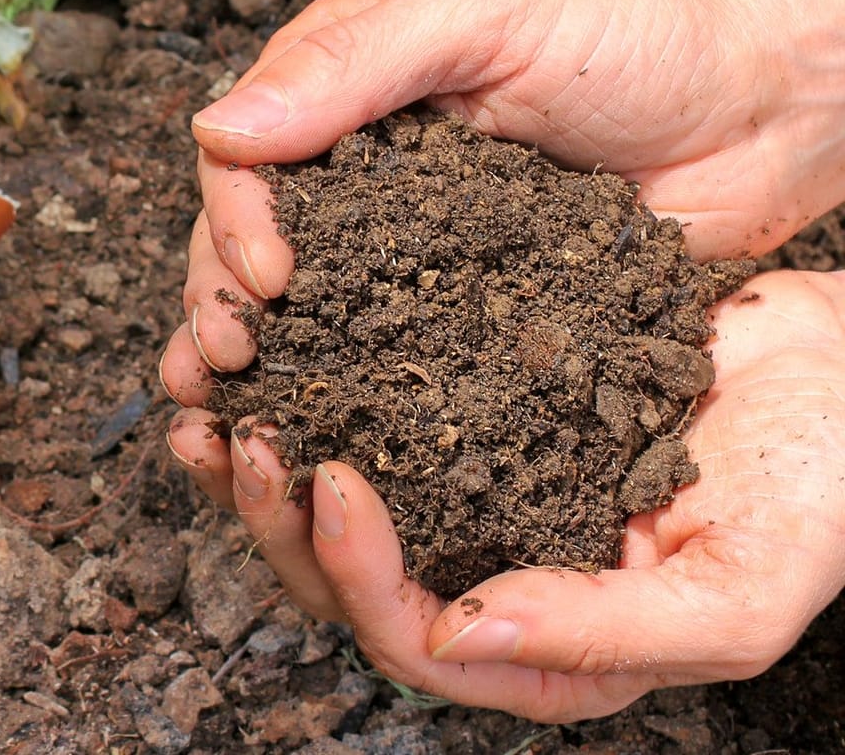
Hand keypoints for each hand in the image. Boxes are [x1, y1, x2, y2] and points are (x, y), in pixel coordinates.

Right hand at [161, 0, 844, 399]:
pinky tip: (313, 447)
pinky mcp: (461, 321)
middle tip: (230, 361)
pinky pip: (388, 365)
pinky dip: (341, 405)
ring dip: (257, 369)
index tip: (267, 276)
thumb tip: (218, 128)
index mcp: (341, 94)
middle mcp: (358, 179)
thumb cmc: (633, 35)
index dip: (233, 222)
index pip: (243, 161)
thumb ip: (353, 60)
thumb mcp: (484, 13)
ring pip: (303, 316)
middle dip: (221, 306)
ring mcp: (406, 255)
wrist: (763, 110)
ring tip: (231, 422)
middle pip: (249, 248)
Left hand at [168, 269, 844, 721]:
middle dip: (277, 517)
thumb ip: (608, 632)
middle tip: (242, 435)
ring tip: (213, 398)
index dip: (356, 573)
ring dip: (263, 461)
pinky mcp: (463, 415)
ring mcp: (473, 496)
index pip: (414, 641)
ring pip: (334, 505)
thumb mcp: (739, 586)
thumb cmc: (821, 487)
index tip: (329, 478)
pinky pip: (362, 414)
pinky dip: (306, 387)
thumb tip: (457, 632)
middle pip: (347, 582)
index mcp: (549, 649)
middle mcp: (494, 579)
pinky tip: (265, 348)